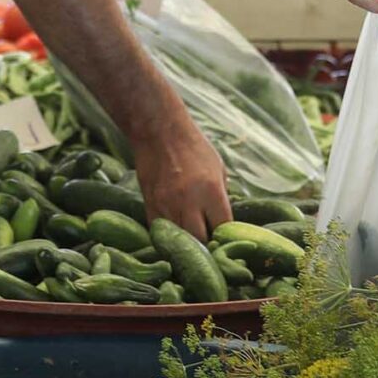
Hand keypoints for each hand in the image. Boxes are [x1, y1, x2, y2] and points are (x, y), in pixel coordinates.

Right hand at [132, 123, 231, 240]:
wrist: (159, 132)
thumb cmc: (194, 147)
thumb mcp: (218, 169)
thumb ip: (221, 197)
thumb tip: (223, 222)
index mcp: (211, 191)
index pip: (222, 229)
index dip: (226, 238)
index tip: (227, 240)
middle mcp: (189, 202)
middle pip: (200, 241)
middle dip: (207, 245)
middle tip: (210, 244)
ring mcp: (167, 206)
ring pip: (179, 241)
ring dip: (188, 243)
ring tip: (194, 242)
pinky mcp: (150, 207)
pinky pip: (161, 233)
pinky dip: (170, 237)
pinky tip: (176, 234)